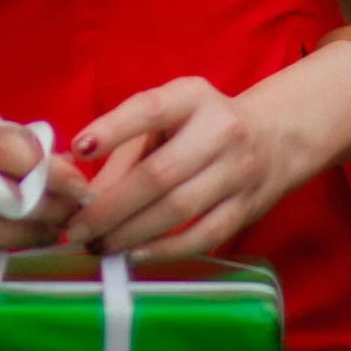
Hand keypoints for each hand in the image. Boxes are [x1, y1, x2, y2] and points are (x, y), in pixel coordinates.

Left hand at [64, 76, 286, 257]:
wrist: (273, 139)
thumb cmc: (199, 128)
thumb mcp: (163, 123)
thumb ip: (121, 152)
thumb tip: (77, 195)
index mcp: (193, 97)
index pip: (150, 109)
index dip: (113, 128)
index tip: (79, 149)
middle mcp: (220, 130)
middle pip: (159, 173)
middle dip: (111, 206)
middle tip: (77, 229)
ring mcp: (238, 171)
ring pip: (179, 208)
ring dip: (132, 233)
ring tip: (99, 245)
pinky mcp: (247, 207)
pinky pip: (203, 235)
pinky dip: (166, 248)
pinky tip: (135, 254)